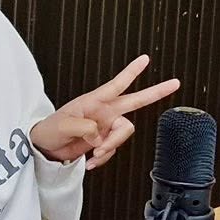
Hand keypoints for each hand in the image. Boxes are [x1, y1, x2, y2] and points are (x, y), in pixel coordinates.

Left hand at [31, 55, 180, 169]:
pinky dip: (103, 157)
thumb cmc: (49, 130)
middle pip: (136, 101)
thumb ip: (85, 128)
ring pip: (125, 133)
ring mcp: (105, 127)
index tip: (145, 59)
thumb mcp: (63, 125)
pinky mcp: (103, 142)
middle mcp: (104, 112)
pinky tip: (90, 160)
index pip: (117, 84)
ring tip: (95, 153)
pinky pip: (113, 150)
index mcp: (94, 101)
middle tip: (174, 83)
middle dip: (156, 92)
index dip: (132, 72)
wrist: (44, 149)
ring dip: (111, 146)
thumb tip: (100, 136)